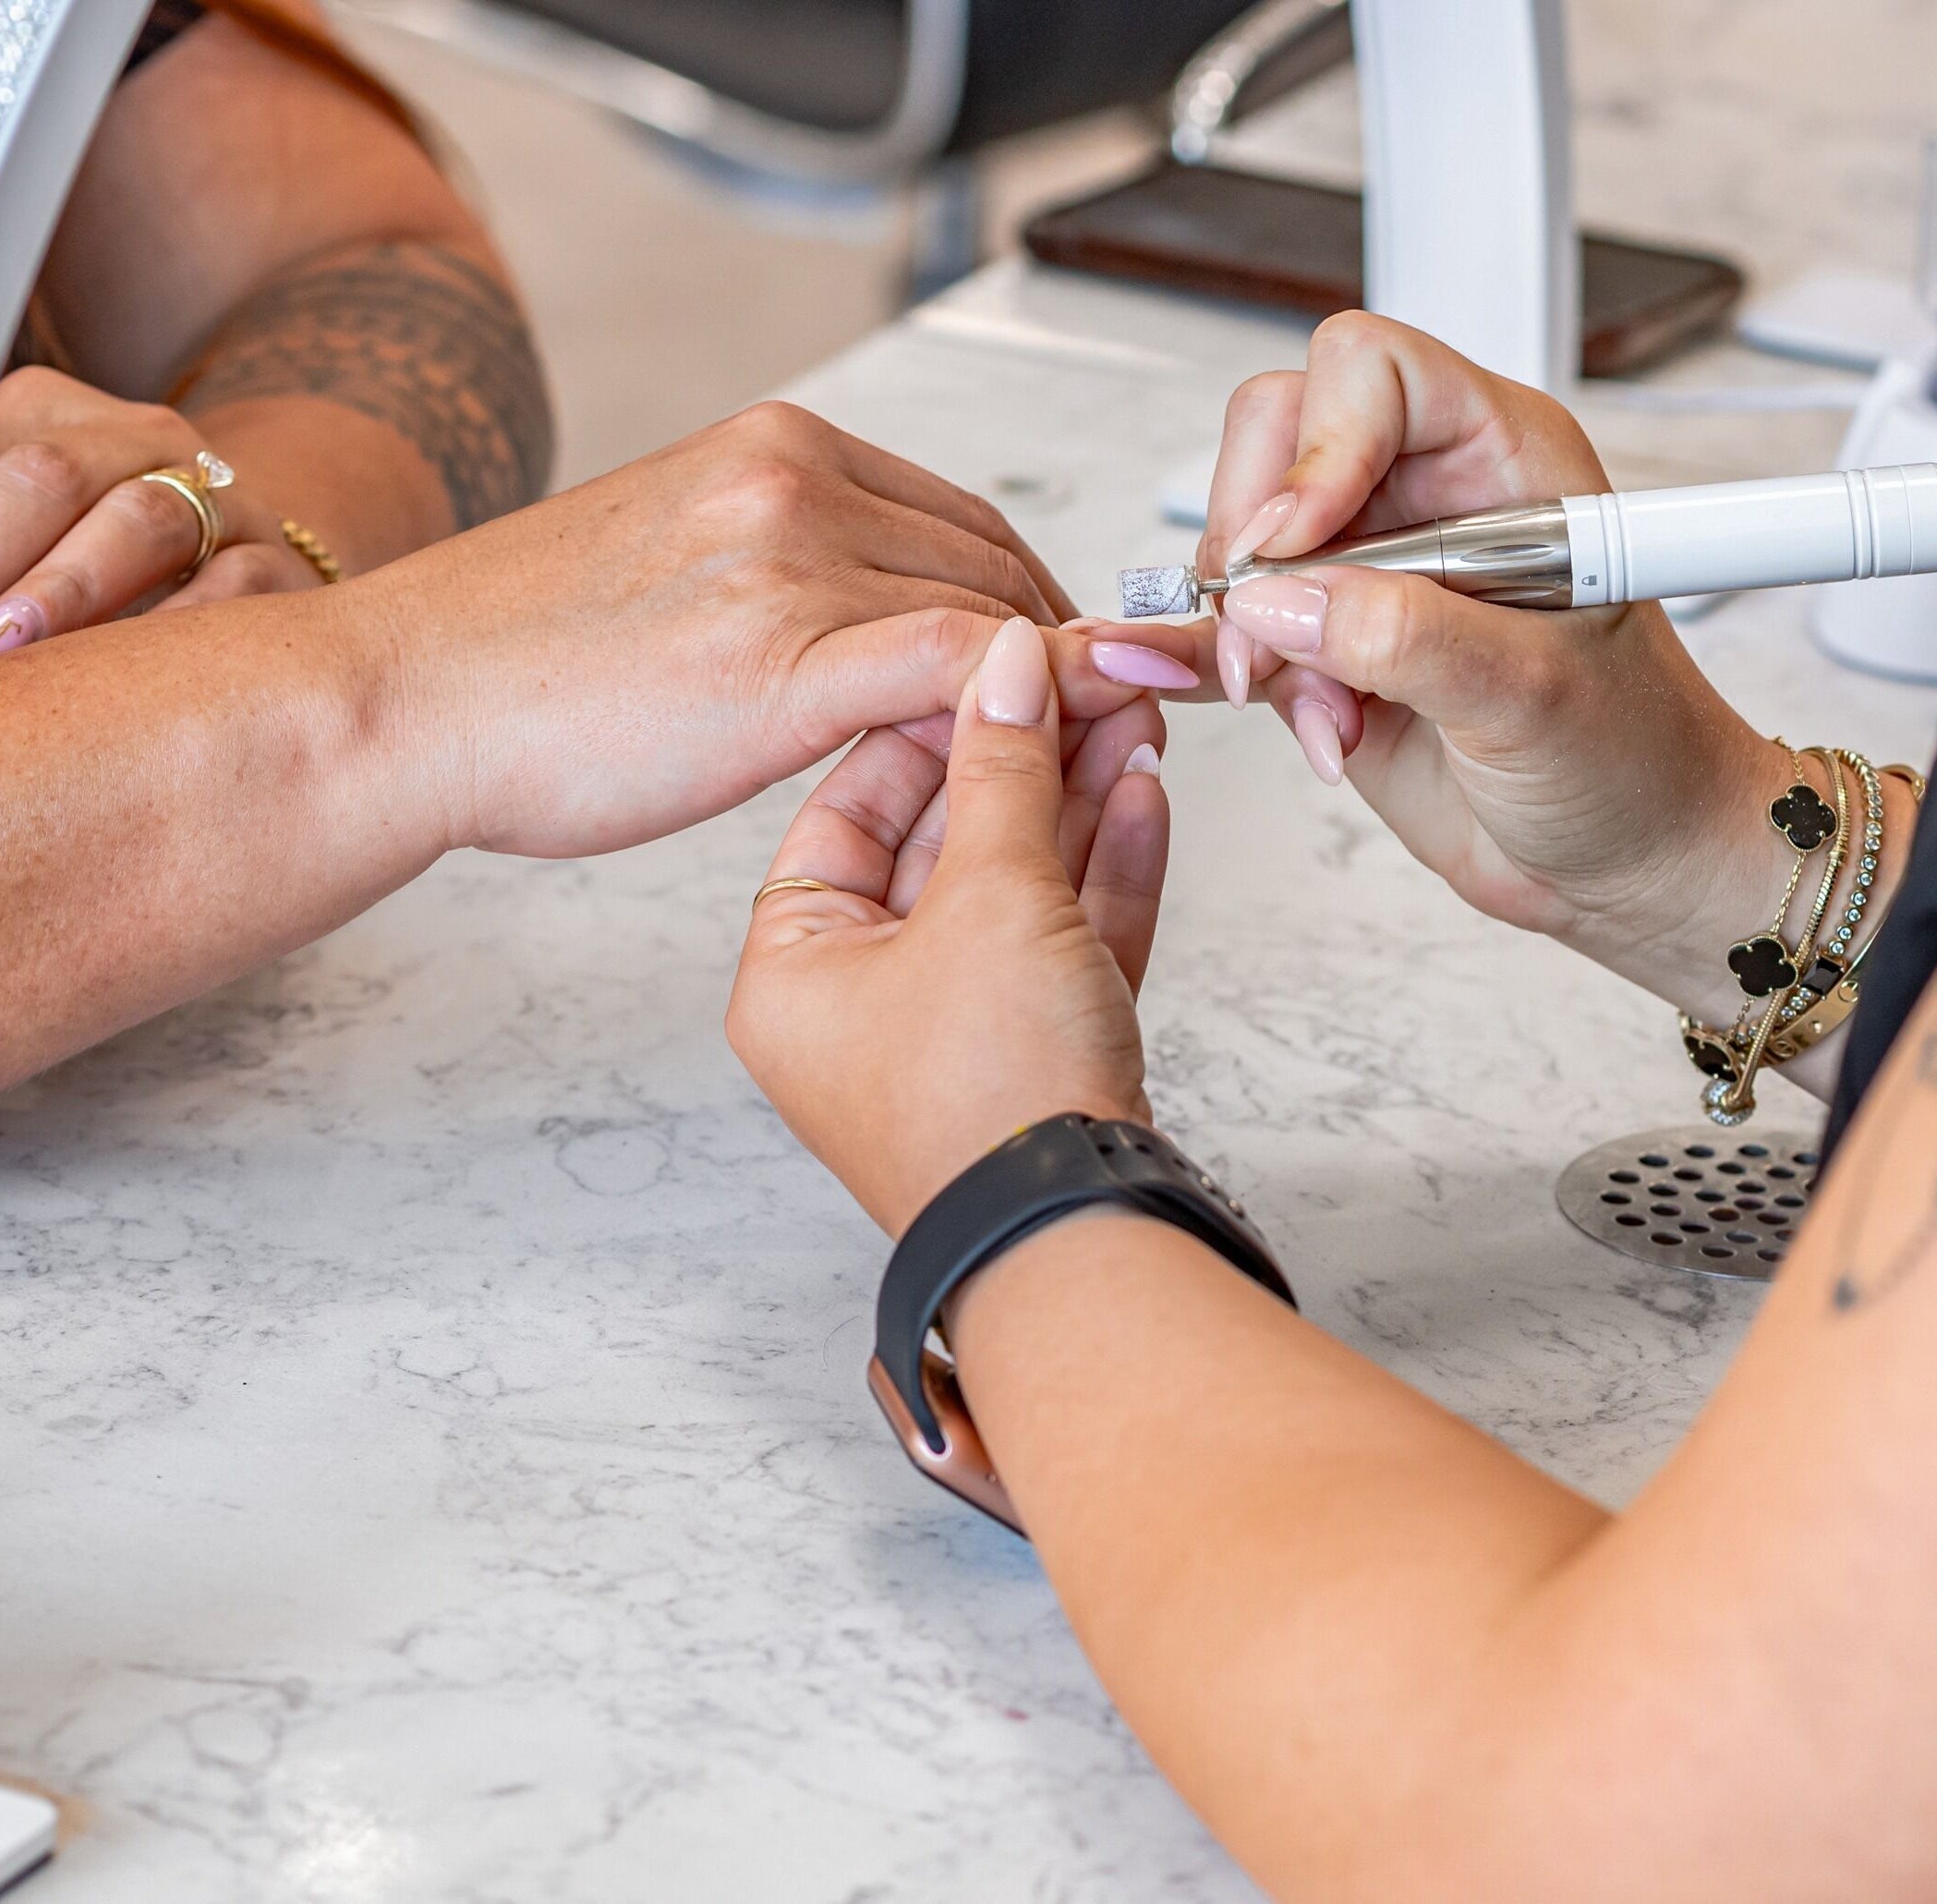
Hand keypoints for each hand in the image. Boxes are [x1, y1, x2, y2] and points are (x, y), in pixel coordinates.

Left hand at [0, 366, 317, 677]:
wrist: (250, 585)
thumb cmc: (90, 586)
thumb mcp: (9, 557)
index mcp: (53, 416)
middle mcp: (144, 440)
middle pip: (52, 475)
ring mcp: (224, 498)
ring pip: (145, 517)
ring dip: (66, 593)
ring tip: (7, 663)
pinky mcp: (285, 568)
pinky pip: (233, 588)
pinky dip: (173, 634)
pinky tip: (121, 686)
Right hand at [348, 401, 1144, 862]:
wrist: (405, 700)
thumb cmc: (516, 661)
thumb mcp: (671, 569)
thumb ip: (783, 576)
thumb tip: (866, 634)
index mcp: (769, 447)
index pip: (956, 513)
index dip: (1027, 594)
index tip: (1057, 661)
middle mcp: (792, 480)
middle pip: (988, 557)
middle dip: (1058, 643)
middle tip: (1099, 719)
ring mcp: (791, 562)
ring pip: (983, 611)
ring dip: (1049, 688)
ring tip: (1079, 761)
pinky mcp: (781, 658)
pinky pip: (952, 664)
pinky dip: (1016, 701)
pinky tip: (1030, 756)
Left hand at [728, 616, 1170, 1236]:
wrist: (1078, 1243)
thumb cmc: (991, 1097)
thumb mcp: (989, 898)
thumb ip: (1003, 769)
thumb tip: (1005, 664)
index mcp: (793, 974)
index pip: (849, 807)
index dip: (927, 720)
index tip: (991, 657)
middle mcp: (862, 1008)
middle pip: (943, 842)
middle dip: (1025, 754)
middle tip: (1084, 675)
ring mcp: (955, 1037)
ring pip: (1016, 886)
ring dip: (1077, 799)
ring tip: (1133, 714)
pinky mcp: (1038, 1059)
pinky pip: (1064, 941)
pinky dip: (1104, 870)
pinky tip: (1143, 792)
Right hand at [1093, 314, 1792, 1022]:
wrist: (1631, 862)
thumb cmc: (1634, 759)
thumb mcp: (1533, 693)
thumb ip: (1404, 637)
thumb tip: (1276, 602)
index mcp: (1502, 460)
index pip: (1372, 373)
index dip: (1318, 448)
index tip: (1297, 547)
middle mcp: (1427, 499)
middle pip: (1276, 439)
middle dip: (1255, 545)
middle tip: (1279, 642)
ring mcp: (1369, 573)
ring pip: (1239, 541)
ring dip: (1253, 637)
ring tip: (1333, 718)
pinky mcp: (1327, 649)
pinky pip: (1227, 626)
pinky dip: (1209, 665)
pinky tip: (1214, 693)